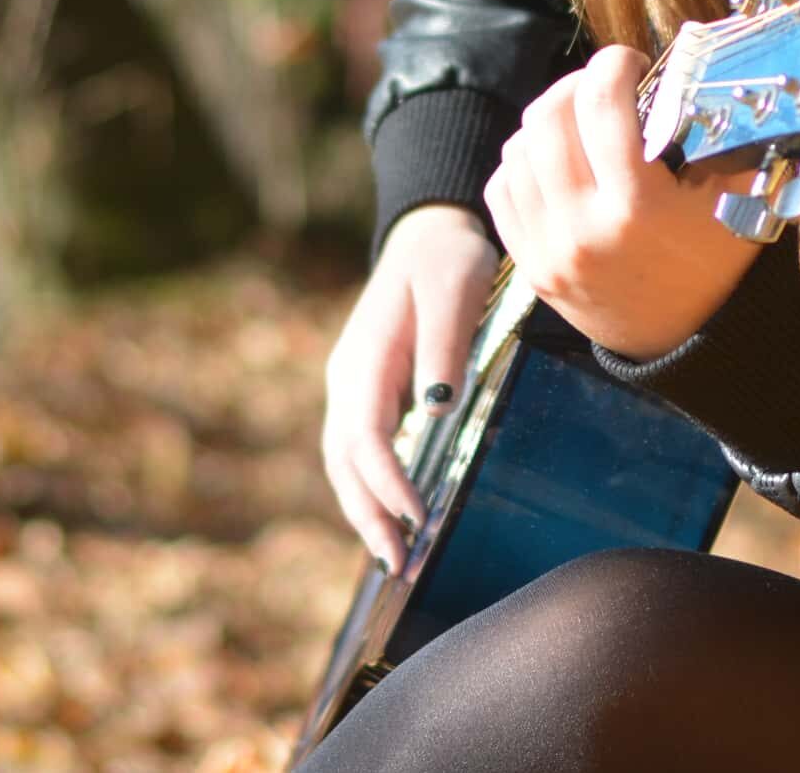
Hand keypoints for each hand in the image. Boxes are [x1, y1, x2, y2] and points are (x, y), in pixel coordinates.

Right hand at [319, 203, 500, 566]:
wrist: (428, 233)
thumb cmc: (447, 259)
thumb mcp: (454, 290)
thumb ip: (445, 347)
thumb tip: (436, 410)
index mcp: (365, 360)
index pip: (365, 437)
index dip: (389, 483)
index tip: (420, 519)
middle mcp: (348, 380)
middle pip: (344, 463)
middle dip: (369, 517)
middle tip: (400, 567)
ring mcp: (353, 388)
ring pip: (345, 464)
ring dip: (366, 512)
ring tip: (395, 560)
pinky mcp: (369, 393)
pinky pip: (360, 453)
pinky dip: (371, 491)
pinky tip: (394, 519)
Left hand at [483, 45, 763, 362]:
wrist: (691, 341)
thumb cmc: (720, 258)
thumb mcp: (738, 193)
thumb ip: (719, 129)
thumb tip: (698, 64)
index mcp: (637, 208)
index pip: (601, 104)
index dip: (613, 65)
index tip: (630, 63)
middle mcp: (582, 230)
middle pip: (547, 119)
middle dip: (576, 85)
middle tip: (604, 88)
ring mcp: (548, 251)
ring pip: (517, 149)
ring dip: (548, 122)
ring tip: (582, 122)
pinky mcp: (531, 267)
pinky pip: (501, 189)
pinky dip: (524, 162)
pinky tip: (557, 161)